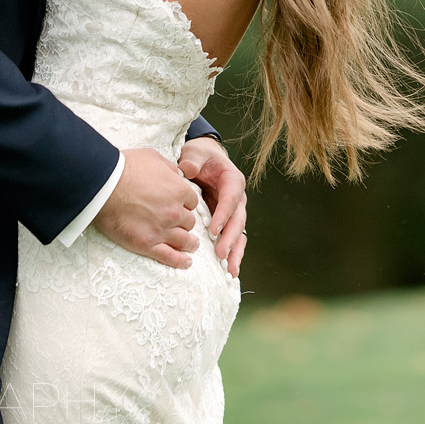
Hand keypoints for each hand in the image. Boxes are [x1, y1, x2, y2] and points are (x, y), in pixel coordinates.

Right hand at [93, 147, 200, 268]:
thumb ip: (169, 168)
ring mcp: (162, 230)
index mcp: (178, 190)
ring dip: (189, 243)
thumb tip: (176, 174)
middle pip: (189, 222)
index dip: (185, 204)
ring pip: (184, 240)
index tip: (180, 206)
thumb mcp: (153, 157)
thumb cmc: (125, 168)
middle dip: (185, 222)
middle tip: (181, 224)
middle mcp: (174, 212)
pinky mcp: (147, 244)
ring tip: (191, 245)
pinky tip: (186, 262)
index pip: (191, 202)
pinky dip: (180, 261)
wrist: (103, 185)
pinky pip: (169, 256)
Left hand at [179, 136, 247, 276]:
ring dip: (235, 251)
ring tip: (230, 270)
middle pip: (238, 220)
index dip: (223, 215)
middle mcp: (237, 198)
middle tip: (220, 254)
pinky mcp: (228, 222)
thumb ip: (192, 159)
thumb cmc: (200, 156)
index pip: (230, 199)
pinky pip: (233, 239)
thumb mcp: (196, 152)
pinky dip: (232, 254)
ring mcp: (234, 212)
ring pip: (239, 233)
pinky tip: (229, 271)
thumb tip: (185, 169)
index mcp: (232, 180)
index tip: (213, 230)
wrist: (204, 160)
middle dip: (230, 238)